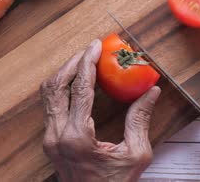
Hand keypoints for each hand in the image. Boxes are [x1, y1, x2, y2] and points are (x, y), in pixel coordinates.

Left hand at [40, 39, 161, 181]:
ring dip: (63, 74)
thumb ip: (140, 120)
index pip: (80, 89)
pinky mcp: (49, 140)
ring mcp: (49, 138)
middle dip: (72, 63)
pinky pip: (49, 105)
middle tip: (88, 49)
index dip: (87, 63)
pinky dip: (60, 88)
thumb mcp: (135, 155)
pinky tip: (74, 82)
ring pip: (48, 94)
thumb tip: (151, 90)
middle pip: (56, 86)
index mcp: (77, 137)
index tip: (96, 46)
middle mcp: (57, 135)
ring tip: (81, 61)